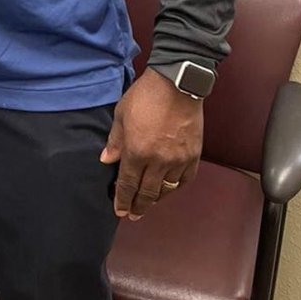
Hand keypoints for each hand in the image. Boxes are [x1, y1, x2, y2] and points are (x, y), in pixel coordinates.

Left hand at [99, 68, 202, 219]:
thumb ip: (115, 141)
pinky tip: (168, 189)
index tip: (119, 211)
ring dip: (156, 199)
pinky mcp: (193, 156)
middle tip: (132, 214)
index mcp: (137, 151)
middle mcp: (158, 161)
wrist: (177, 85)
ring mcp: (178, 160)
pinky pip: (184, 180)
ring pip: (166, 190)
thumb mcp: (121, 115)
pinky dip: (175, 187)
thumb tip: (107, 160)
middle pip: (147, 193)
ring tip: (148, 204)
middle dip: (138, 206)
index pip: (128, 184)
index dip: (123, 200)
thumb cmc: (145, 96)